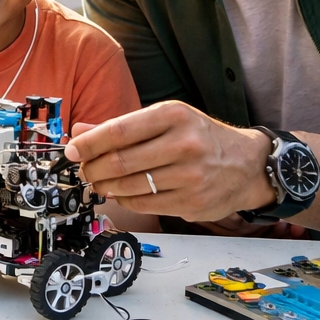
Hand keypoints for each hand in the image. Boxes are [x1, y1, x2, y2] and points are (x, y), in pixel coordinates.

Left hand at [63, 101, 273, 220]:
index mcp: (173, 116)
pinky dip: (124, 200)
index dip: (88, 144)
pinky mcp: (192, 202)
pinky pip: (144, 204)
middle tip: (83, 169)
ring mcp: (190, 176)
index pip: (119, 131)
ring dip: (105, 186)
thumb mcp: (166, 120)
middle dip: (92, 168)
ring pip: (129, 186)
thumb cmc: (200, 137)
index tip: (71, 150)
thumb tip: (79, 133)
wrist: (247, 164)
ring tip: (98, 182)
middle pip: (120, 162)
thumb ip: (122, 126)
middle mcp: (184, 144)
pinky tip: (121, 193)